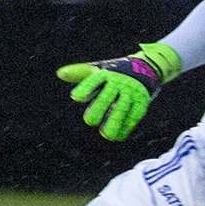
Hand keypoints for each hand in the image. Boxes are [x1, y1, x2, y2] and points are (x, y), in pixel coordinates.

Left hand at [56, 43, 180, 140]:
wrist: (145, 69)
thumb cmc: (112, 74)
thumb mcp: (97, 71)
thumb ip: (79, 74)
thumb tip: (60, 73)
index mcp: (105, 73)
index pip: (94, 80)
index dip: (85, 88)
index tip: (75, 97)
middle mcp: (119, 81)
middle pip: (107, 96)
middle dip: (98, 108)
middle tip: (89, 121)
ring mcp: (132, 91)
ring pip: (122, 108)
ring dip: (114, 122)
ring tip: (106, 135)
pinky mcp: (142, 102)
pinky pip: (134, 115)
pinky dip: (126, 127)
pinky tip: (118, 136)